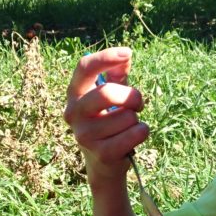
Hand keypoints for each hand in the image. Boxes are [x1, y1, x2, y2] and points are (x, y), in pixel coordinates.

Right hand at [63, 47, 147, 185]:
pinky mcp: (102, 153)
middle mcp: (74, 114)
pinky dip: (142, 133)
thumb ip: (116, 75)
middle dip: (132, 96)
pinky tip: (132, 139)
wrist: (104, 162)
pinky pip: (136, 133)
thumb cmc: (108, 121)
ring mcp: (85, 135)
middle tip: (138, 104)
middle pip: (107, 93)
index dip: (106, 57)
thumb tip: (126, 56)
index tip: (128, 53)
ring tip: (126, 128)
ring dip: (136, 120)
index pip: (84, 68)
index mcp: (74, 95)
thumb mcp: (109, 96)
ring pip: (128, 116)